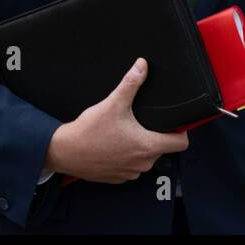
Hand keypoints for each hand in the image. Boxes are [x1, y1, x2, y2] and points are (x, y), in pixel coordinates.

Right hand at [43, 58, 189, 182]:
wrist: (64, 151)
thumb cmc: (89, 131)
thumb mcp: (113, 103)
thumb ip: (131, 83)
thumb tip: (142, 66)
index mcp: (148, 146)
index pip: (181, 143)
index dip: (181, 132)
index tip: (174, 123)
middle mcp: (142, 164)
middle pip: (162, 149)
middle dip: (156, 136)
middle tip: (142, 122)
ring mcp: (130, 173)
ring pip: (146, 159)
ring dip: (140, 148)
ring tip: (126, 133)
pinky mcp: (117, 179)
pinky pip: (130, 168)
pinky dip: (126, 158)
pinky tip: (115, 145)